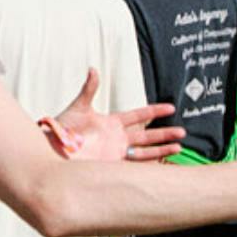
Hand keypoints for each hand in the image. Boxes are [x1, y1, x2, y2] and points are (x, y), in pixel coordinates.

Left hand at [47, 81, 181, 164]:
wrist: (54, 149)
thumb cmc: (63, 128)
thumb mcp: (78, 107)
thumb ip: (89, 89)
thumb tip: (93, 69)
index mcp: (112, 123)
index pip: (138, 115)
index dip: (154, 112)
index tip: (171, 108)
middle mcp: (117, 138)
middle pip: (147, 135)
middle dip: (164, 133)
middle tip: (182, 132)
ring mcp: (116, 153)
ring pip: (144, 151)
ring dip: (161, 149)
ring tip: (179, 148)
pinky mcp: (112, 167)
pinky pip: (134, 167)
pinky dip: (148, 167)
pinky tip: (162, 166)